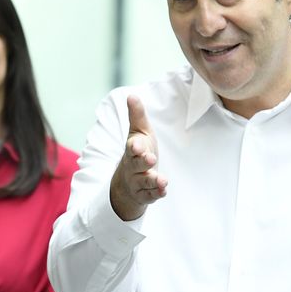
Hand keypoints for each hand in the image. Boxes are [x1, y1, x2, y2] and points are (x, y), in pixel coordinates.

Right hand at [110, 95, 167, 220]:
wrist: (127, 183)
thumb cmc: (137, 153)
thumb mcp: (138, 133)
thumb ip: (136, 116)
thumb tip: (132, 95)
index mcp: (132, 150)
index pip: (132, 147)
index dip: (135, 147)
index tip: (138, 145)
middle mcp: (132, 166)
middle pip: (136, 164)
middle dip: (142, 162)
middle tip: (151, 158)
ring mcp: (137, 182)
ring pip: (143, 182)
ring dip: (152, 180)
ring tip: (162, 180)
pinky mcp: (144, 194)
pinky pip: (150, 196)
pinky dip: (156, 194)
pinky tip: (163, 190)